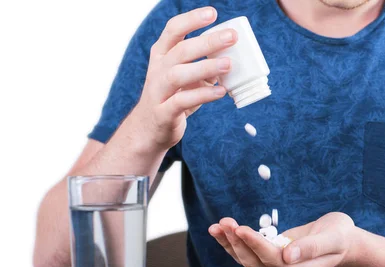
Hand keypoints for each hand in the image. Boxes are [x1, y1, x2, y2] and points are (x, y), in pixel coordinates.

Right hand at [129, 7, 237, 151]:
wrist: (148, 130)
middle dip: (207, 42)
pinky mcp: (163, 112)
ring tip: (229, 64)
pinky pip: (182, 101)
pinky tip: (221, 92)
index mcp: (162, 56)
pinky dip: (203, 95)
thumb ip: (204, 67)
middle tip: (231, 37)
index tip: (213, 13)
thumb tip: (231, 57)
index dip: (192, 19)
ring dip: (205, 68)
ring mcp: (158, 91)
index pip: (174, 30)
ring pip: (178, 75)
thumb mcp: (186, 78)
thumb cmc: (171, 98)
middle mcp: (157, 70)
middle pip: (180, 50)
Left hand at [208, 212, 357, 266]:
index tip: (240, 228)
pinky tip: (221, 231)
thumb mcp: (333, 238)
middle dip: (237, 242)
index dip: (255, 244)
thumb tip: (287, 255)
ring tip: (216, 226)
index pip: (273, 259)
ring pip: (247, 260)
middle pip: (255, 262)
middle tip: (225, 222)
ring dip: (230, 243)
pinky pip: (248, 254)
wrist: (342, 242)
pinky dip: (233, 243)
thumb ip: (312, 247)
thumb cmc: (340, 236)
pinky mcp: (271, 260)